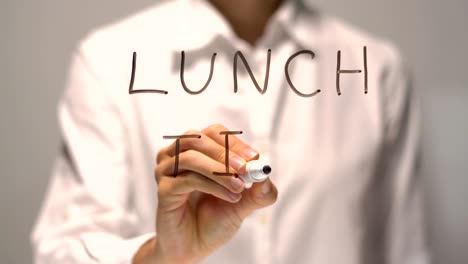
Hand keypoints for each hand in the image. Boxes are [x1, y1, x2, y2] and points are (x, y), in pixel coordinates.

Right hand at [133, 124, 277, 262]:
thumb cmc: (214, 220)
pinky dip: (212, 186)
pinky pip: (187, 180)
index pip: (213, 133)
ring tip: (239, 188)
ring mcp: (166, 172)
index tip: (254, 156)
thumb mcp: (242, 204)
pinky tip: (229, 198)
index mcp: (196, 152)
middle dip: (225, 153)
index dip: (234, 142)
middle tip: (246, 169)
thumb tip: (266, 173)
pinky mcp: (163, 190)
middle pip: (198, 138)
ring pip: (191, 157)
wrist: (194, 247)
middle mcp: (176, 156)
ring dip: (219, 170)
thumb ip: (257, 190)